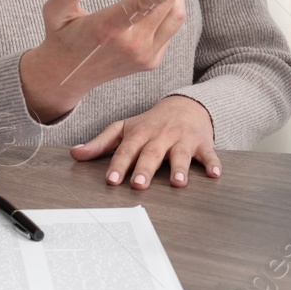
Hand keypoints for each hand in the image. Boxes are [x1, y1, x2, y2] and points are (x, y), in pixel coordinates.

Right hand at [19, 0, 191, 120]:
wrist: (68, 77)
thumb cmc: (61, 38)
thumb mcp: (55, 14)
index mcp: (108, 29)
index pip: (143, 5)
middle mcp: (132, 45)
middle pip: (167, 4)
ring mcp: (145, 55)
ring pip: (175, 16)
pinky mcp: (152, 61)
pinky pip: (170, 28)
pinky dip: (169, 6)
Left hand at [71, 95, 220, 188]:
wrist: (186, 105)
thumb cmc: (151, 122)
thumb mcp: (124, 128)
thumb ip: (101, 143)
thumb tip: (75, 154)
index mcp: (140, 133)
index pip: (126, 150)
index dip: (118, 165)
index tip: (111, 180)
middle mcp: (160, 135)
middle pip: (152, 153)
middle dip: (145, 168)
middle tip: (139, 185)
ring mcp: (182, 139)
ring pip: (180, 154)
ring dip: (180, 168)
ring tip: (178, 183)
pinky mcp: (202, 143)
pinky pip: (208, 153)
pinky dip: (213, 163)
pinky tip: (215, 174)